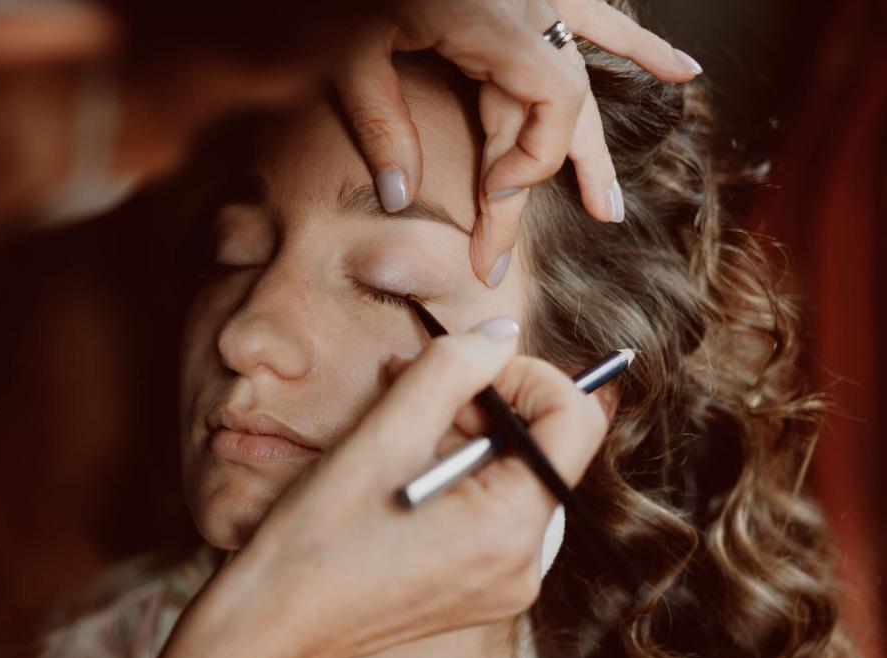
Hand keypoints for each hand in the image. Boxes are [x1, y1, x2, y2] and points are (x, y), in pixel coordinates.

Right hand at [157, 320, 607, 657]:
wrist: (274, 625)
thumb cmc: (317, 537)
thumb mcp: (382, 436)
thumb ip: (451, 371)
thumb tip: (503, 336)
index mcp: (509, 529)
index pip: (574, 421)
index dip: (527, 376)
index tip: (463, 368)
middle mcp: (523, 565)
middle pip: (545, 449)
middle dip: (486, 404)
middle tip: (411, 385)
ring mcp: (504, 585)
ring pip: (515, 476)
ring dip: (465, 436)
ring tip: (395, 429)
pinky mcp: (479, 593)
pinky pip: (493, 514)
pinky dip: (457, 478)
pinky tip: (400, 472)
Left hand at [336, 0, 701, 284]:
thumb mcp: (347, 50)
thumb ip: (379, 120)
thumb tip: (398, 199)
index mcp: (494, 23)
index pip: (553, 106)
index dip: (529, 163)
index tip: (486, 196)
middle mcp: (528, 11)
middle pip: (551, 113)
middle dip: (524, 189)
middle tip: (495, 260)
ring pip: (573, 81)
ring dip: (588, 150)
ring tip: (607, 210)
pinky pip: (594, 20)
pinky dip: (635, 49)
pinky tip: (683, 73)